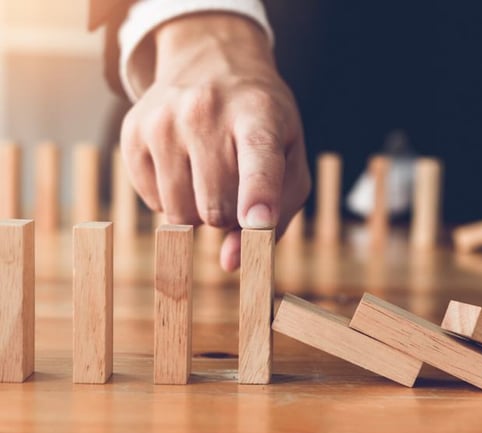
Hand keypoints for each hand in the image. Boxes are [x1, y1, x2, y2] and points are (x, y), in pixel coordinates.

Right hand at [120, 13, 309, 270]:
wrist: (212, 61)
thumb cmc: (262, 124)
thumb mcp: (289, 158)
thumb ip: (277, 216)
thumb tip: (232, 262)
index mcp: (258, 114)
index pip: (257, 161)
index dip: (258, 196)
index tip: (258, 221)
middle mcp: (207, 110)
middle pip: (216, 206)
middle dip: (229, 217)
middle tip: (236, 189)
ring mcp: (163, 119)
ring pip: (180, 213)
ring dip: (200, 213)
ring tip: (211, 177)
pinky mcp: (133, 132)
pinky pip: (152, 202)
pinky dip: (172, 201)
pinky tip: (185, 169)